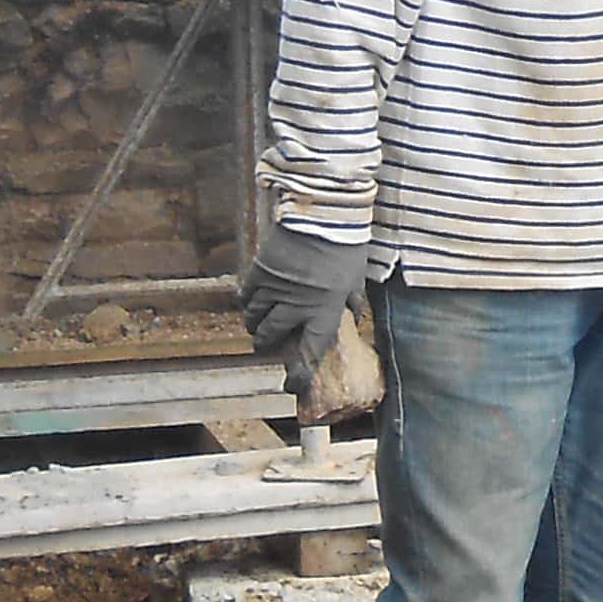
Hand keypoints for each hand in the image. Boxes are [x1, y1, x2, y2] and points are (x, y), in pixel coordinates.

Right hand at [240, 221, 370, 374]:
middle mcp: (295, 306)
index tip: (291, 386)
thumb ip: (353, 302)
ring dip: (255, 325)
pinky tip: (249, 302)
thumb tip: (354, 316)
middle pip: (271, 337)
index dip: (299, 375)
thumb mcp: (356, 279)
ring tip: (256, 325)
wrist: (323, 215)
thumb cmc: (346, 247)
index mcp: (323, 312)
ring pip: (255, 318)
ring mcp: (274, 290)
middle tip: (264, 346)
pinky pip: (246, 296)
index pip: (309, 354)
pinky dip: (246, 302)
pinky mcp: (260, 271)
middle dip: (265, 345)